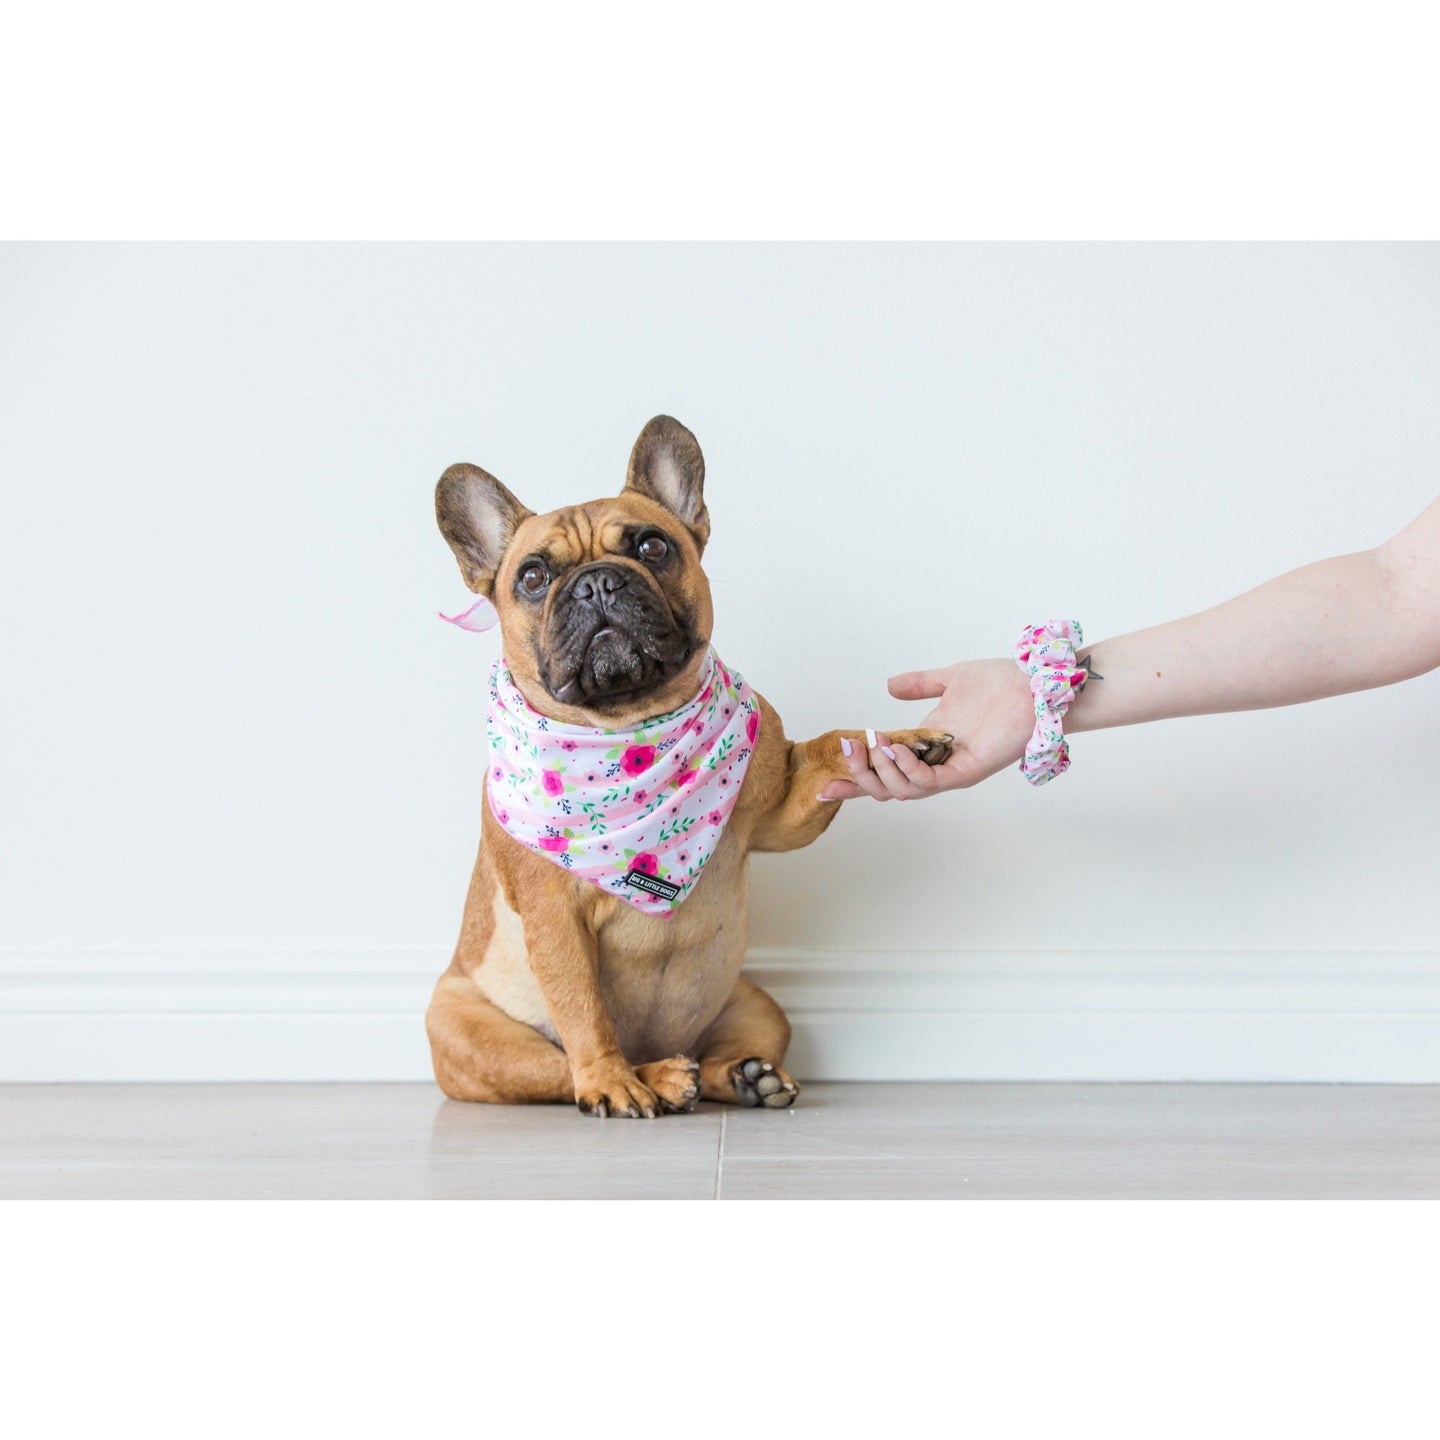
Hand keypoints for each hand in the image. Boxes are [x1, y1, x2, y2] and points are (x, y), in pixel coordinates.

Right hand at [819, 659, 1034, 800]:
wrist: (1036, 683)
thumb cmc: (1000, 683)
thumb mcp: (949, 679)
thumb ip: (919, 684)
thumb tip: (889, 685)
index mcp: (926, 747)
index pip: (883, 771)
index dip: (854, 780)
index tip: (824, 785)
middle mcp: (936, 765)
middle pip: (887, 789)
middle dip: (861, 775)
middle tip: (848, 749)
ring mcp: (952, 771)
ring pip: (904, 790)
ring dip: (881, 770)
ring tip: (870, 745)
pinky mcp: (969, 770)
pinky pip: (932, 781)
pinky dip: (909, 769)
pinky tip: (896, 749)